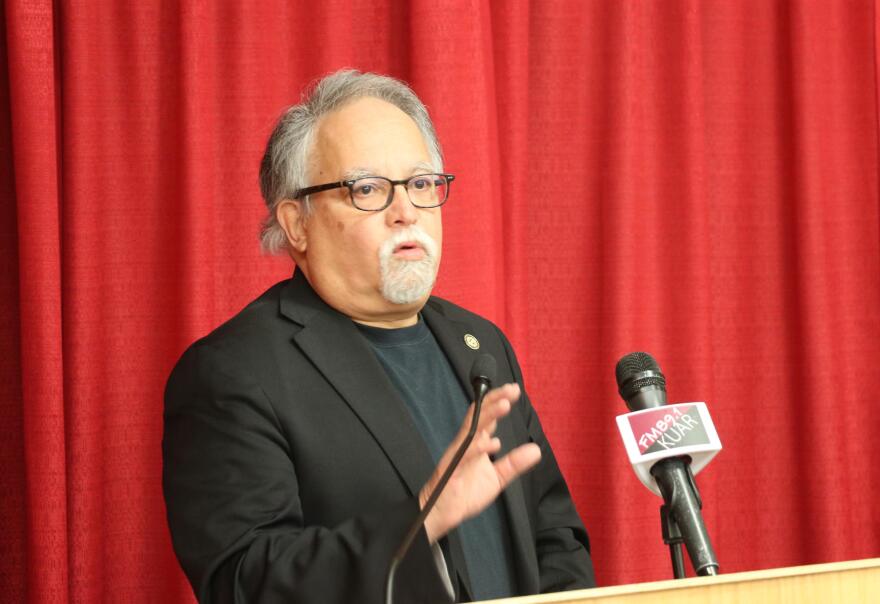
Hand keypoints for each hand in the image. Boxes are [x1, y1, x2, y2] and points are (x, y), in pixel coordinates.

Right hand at [419, 383, 541, 542]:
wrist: (442, 512)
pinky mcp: (452, 469)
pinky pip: (464, 455)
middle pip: (479, 415)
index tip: (515, 390)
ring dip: (488, 416)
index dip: (499, 401)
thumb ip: (514, 463)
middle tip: (512, 389)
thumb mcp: (497, 477)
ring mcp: (458, 454)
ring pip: (473, 429)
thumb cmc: (466, 492)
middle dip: (495, 400)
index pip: (487, 416)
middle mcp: (467, 443)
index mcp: (477, 443)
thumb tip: (536, 450)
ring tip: (505, 405)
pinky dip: (478, 448)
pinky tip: (492, 443)